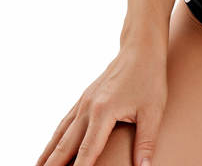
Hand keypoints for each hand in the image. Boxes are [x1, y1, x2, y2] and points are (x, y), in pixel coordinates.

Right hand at [35, 44, 167, 165]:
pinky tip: (51, 148)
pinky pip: (65, 123)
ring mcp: (84, 102)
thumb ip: (146, 142)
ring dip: (48, 154)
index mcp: (103, 112)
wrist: (141, 47)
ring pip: (60, 134)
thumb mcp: (153, 110)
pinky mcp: (85, 97)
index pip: (87, 151)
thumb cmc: (150, 77)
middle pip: (65, 146)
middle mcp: (88, 108)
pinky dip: (55, 139)